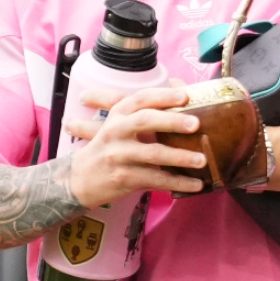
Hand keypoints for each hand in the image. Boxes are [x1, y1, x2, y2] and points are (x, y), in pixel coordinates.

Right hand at [61, 85, 207, 205]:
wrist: (77, 180)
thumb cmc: (107, 149)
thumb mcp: (116, 127)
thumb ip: (142, 116)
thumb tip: (182, 99)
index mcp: (117, 115)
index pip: (140, 99)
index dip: (163, 96)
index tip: (185, 96)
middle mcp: (116, 131)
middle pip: (145, 121)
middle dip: (172, 121)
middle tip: (196, 124)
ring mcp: (119, 155)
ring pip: (153, 154)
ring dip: (180, 157)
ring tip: (202, 160)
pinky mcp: (125, 178)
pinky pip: (156, 180)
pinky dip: (178, 183)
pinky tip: (196, 184)